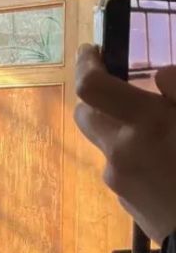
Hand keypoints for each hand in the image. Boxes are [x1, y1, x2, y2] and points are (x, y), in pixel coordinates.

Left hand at [74, 44, 175, 242]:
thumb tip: (159, 76)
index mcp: (145, 125)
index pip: (91, 87)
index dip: (87, 63)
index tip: (93, 50)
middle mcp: (121, 152)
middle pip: (85, 114)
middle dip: (98, 97)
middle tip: (122, 85)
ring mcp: (119, 181)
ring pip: (108, 142)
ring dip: (123, 128)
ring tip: (162, 128)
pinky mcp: (126, 203)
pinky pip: (123, 168)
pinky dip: (137, 156)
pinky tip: (170, 163)